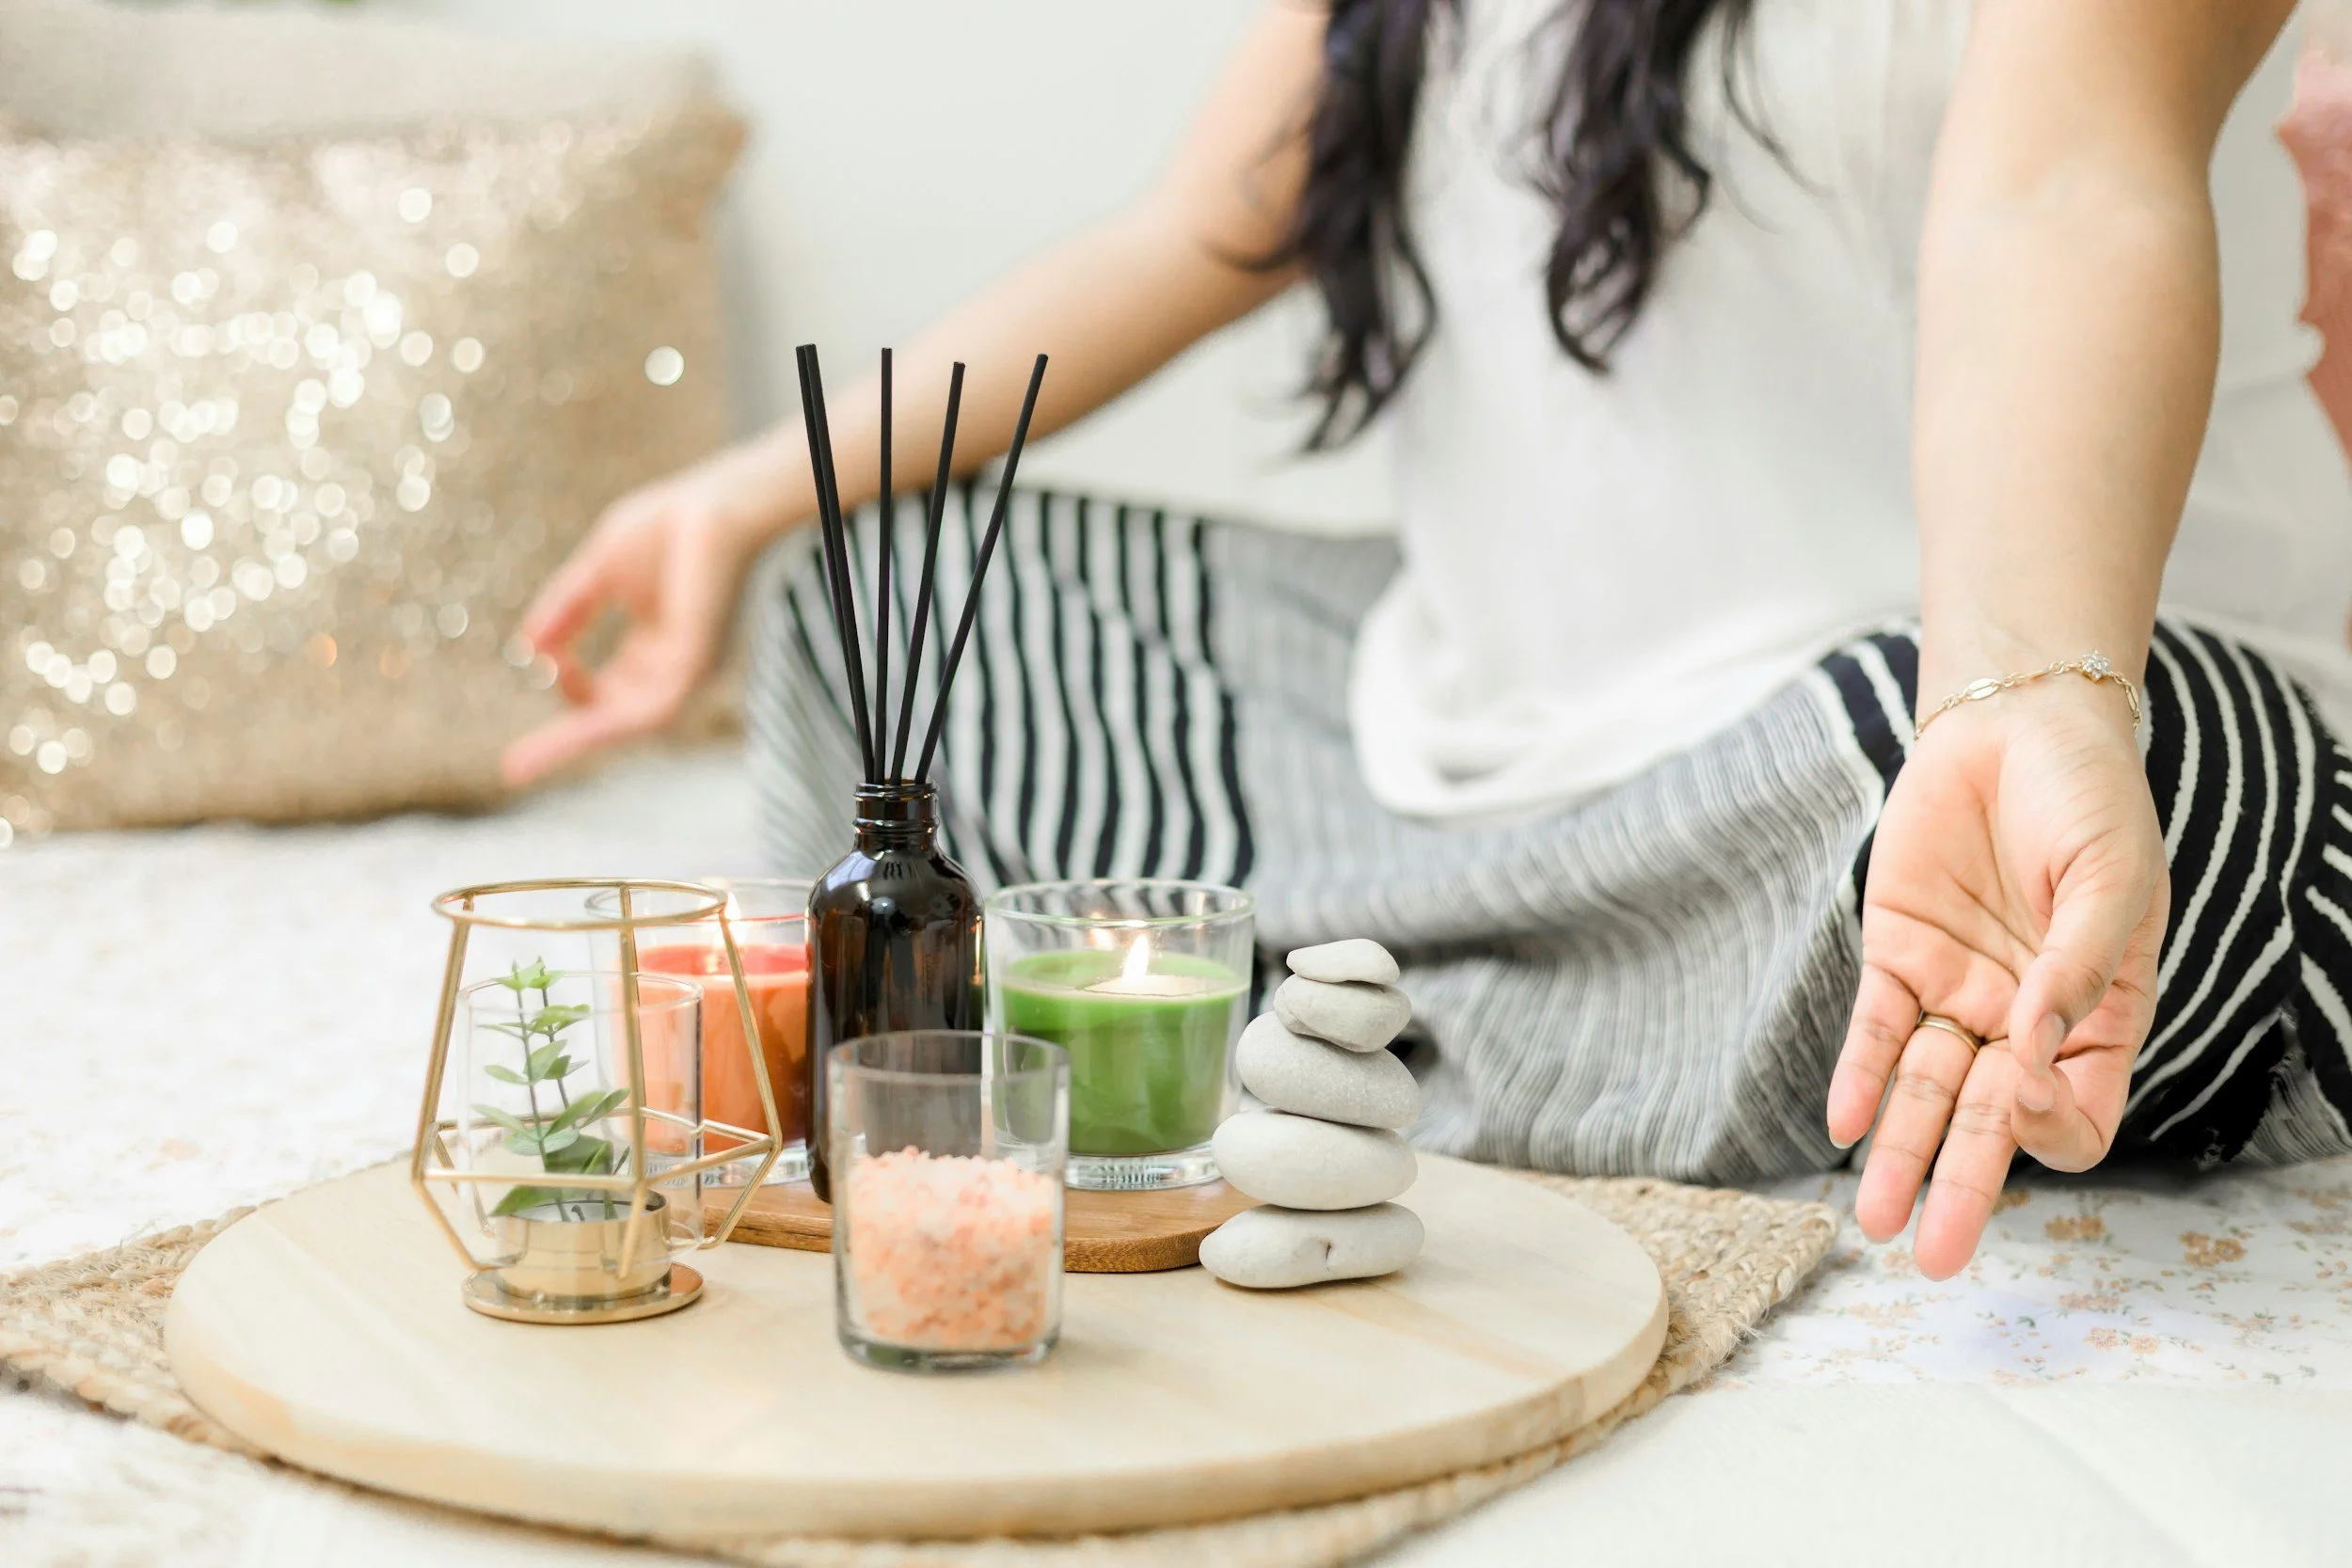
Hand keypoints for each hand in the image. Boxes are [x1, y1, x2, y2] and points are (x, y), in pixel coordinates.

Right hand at [502, 440, 800, 786]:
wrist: (716, 503)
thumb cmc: (669, 527)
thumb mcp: (598, 572)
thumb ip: (566, 609)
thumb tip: (528, 649)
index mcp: (653, 649)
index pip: (607, 693)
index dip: (569, 690)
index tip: (540, 664)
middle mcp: (671, 667)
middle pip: (613, 720)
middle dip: (565, 741)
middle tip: (513, 771)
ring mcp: (687, 669)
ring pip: (627, 724)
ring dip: (576, 743)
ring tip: (525, 766)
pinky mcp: (697, 663)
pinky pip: (652, 709)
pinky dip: (611, 723)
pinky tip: (575, 732)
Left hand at [1824, 675, 2166, 1277]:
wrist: (2018, 728)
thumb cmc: (2088, 804)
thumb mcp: (2112, 883)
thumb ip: (2074, 971)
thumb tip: (2031, 1058)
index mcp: (2096, 1018)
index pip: (2075, 1113)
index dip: (2051, 1125)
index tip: (2027, 1095)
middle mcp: (2022, 1022)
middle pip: (1987, 1126)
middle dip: (1960, 1188)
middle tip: (1931, 1258)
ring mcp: (1957, 992)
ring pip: (1922, 1092)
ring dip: (1897, 1153)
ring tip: (1873, 1220)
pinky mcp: (1898, 954)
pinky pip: (1875, 1029)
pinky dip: (1858, 1074)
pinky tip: (1843, 1124)